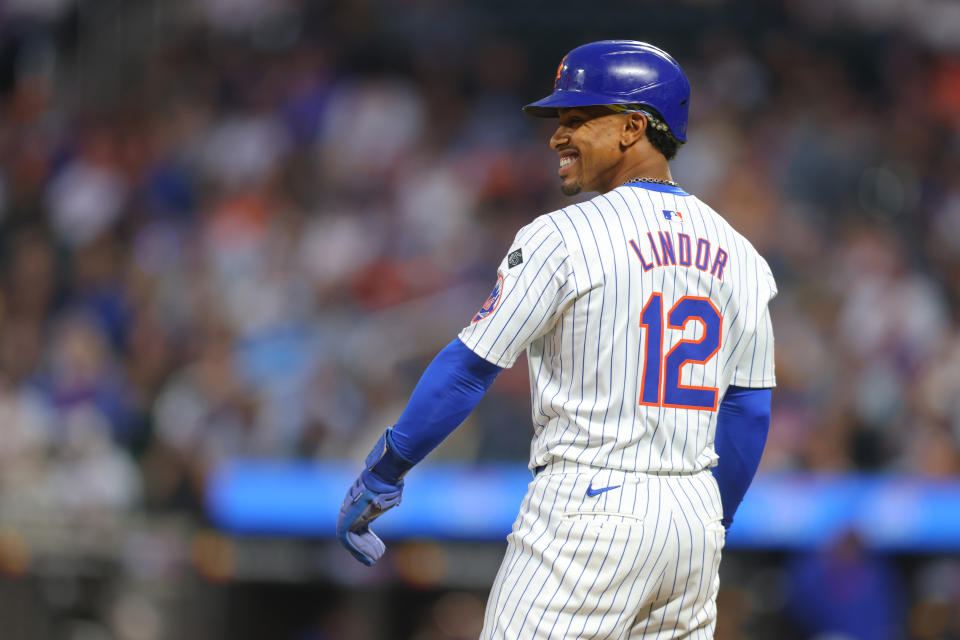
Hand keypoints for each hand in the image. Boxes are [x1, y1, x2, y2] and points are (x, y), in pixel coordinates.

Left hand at [337, 428, 411, 564]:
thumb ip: (390, 499)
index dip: (368, 538)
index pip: (360, 525)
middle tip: (377, 556)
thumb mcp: (390, 493)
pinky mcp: (345, 521)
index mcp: (358, 503)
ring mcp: (346, 514)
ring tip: (375, 559)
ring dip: (363, 551)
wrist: (383, 478)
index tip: (379, 548)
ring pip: (351, 539)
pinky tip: (369, 557)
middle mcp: (350, 509)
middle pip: (355, 533)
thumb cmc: (390, 483)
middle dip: (366, 547)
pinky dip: (358, 550)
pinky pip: (347, 540)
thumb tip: (396, 501)